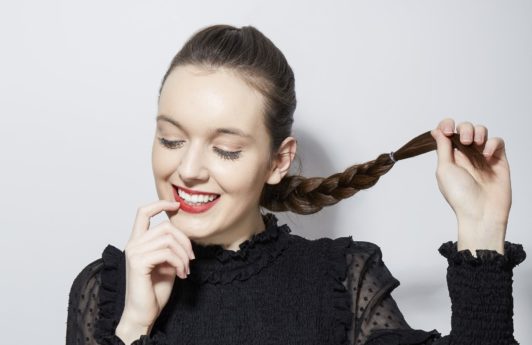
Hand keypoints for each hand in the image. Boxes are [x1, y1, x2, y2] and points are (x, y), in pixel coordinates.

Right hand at [116, 200, 194, 340]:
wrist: (144, 313)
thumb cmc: (155, 290)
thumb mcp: (167, 262)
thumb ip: (171, 246)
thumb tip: (184, 234)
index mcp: (138, 241)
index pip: (143, 212)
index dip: (160, 203)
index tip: (176, 205)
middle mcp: (133, 244)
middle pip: (165, 226)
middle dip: (185, 240)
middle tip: (191, 258)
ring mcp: (134, 252)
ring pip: (168, 239)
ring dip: (184, 255)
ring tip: (186, 269)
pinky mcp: (138, 262)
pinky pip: (167, 253)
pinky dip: (180, 262)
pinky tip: (181, 274)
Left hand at [430, 118, 510, 253]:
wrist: (481, 212)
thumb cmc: (459, 195)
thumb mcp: (444, 169)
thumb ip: (442, 148)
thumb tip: (437, 131)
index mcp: (450, 157)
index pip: (448, 133)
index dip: (447, 125)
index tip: (447, 128)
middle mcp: (466, 155)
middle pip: (465, 128)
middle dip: (464, 128)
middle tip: (464, 141)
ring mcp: (482, 157)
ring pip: (482, 132)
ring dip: (478, 132)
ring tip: (475, 144)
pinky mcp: (498, 160)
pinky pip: (498, 142)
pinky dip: (492, 143)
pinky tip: (487, 155)